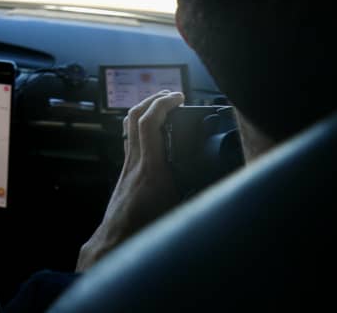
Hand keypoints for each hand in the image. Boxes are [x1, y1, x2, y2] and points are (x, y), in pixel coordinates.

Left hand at [76, 90, 183, 271]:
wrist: (115, 241)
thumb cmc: (146, 231)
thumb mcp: (180, 213)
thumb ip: (199, 196)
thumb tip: (221, 186)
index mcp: (151, 169)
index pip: (149, 123)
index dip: (163, 103)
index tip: (178, 96)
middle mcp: (135, 162)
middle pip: (135, 116)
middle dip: (153, 98)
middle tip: (172, 94)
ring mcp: (128, 165)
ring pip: (130, 126)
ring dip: (146, 110)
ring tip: (164, 106)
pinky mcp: (126, 172)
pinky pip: (131, 139)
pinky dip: (143, 128)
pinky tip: (156, 133)